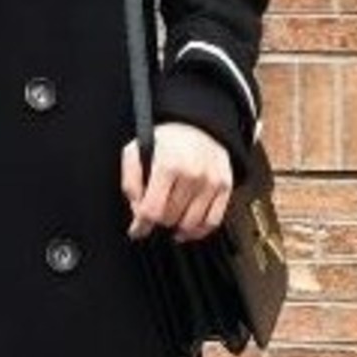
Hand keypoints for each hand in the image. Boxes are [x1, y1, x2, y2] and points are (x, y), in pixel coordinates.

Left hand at [121, 121, 232, 241]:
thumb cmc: (166, 140)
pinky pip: (213, 221)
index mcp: (168, 165)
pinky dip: (199, 230)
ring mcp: (211, 182)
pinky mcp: (225, 187)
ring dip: (177, 226)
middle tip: (154, 212)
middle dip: (158, 219)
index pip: (152, 210)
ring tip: (169, 218)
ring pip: (190, 223)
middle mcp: (193, 174)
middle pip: (170, 218)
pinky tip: (187, 228)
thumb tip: (137, 210)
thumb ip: (131, 182)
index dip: (141, 225)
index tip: (136, 230)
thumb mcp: (136, 151)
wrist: (198, 126)